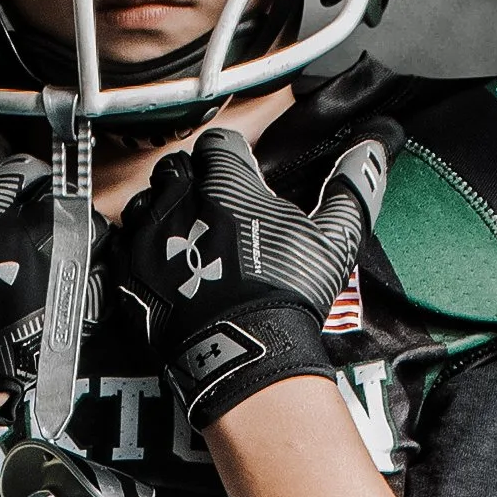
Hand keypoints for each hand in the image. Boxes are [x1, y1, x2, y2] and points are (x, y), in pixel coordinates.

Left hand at [115, 120, 396, 429]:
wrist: (242, 352)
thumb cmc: (288, 294)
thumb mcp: (333, 239)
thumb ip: (352, 188)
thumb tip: (373, 149)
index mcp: (226, 183)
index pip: (218, 144)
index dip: (230, 156)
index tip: (240, 174)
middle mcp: (179, 200)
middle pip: (175, 169)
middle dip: (192, 180)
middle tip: (212, 206)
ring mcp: (148, 237)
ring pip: (143, 204)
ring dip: (161, 212)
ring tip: (183, 237)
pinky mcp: (128, 274)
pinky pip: (123, 246)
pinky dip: (139, 250)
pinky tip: (162, 268)